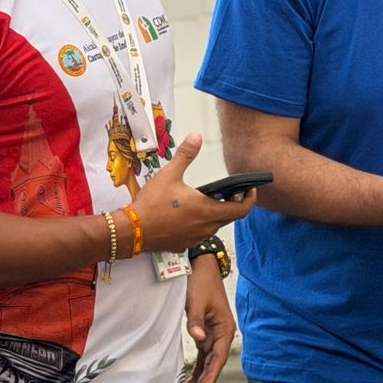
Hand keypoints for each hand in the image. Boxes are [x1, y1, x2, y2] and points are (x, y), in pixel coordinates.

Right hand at [129, 134, 255, 251]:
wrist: (132, 230)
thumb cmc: (151, 205)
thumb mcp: (169, 174)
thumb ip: (186, 155)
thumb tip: (196, 137)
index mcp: (207, 210)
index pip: (242, 210)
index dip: (250, 200)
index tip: (250, 191)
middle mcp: (205, 227)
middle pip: (230, 217)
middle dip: (233, 204)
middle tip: (229, 192)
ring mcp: (195, 238)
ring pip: (215, 226)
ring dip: (217, 214)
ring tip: (208, 200)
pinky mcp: (184, 245)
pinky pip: (201, 234)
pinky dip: (202, 224)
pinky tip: (190, 214)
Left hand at [183, 258, 234, 382]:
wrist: (202, 267)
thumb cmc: (201, 282)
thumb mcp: (197, 302)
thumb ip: (196, 321)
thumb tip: (198, 339)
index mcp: (225, 328)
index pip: (219, 358)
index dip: (210, 376)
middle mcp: (222, 334)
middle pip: (215, 363)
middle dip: (204, 381)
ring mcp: (215, 334)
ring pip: (209, 361)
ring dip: (201, 377)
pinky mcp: (206, 332)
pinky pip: (204, 355)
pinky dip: (198, 367)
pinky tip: (190, 380)